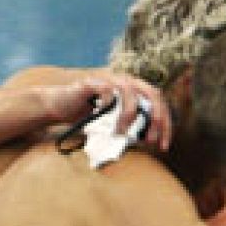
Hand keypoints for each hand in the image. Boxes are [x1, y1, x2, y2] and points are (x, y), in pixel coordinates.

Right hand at [39, 73, 172, 151]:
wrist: (59, 107)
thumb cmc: (88, 117)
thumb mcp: (114, 125)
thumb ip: (132, 128)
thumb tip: (150, 140)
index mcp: (135, 91)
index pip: (159, 103)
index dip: (166, 124)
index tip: (164, 146)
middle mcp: (126, 81)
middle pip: (152, 94)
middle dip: (157, 118)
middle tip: (152, 140)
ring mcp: (110, 79)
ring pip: (131, 91)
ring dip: (130, 114)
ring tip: (122, 133)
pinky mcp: (93, 81)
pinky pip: (107, 88)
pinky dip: (109, 103)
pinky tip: (103, 114)